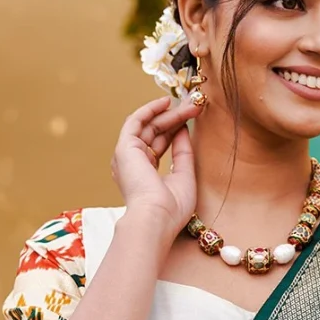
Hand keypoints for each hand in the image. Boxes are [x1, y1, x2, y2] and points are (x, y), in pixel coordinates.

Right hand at [110, 94, 203, 239]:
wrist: (156, 218)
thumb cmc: (171, 208)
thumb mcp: (184, 176)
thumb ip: (183, 153)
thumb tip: (183, 129)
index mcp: (144, 174)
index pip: (160, 145)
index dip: (176, 130)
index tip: (193, 118)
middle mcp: (132, 163)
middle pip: (155, 133)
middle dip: (176, 118)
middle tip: (195, 106)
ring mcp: (127, 155)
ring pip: (149, 126)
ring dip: (169, 113)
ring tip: (190, 104)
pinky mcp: (124, 148)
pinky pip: (136, 121)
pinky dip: (150, 110)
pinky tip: (166, 102)